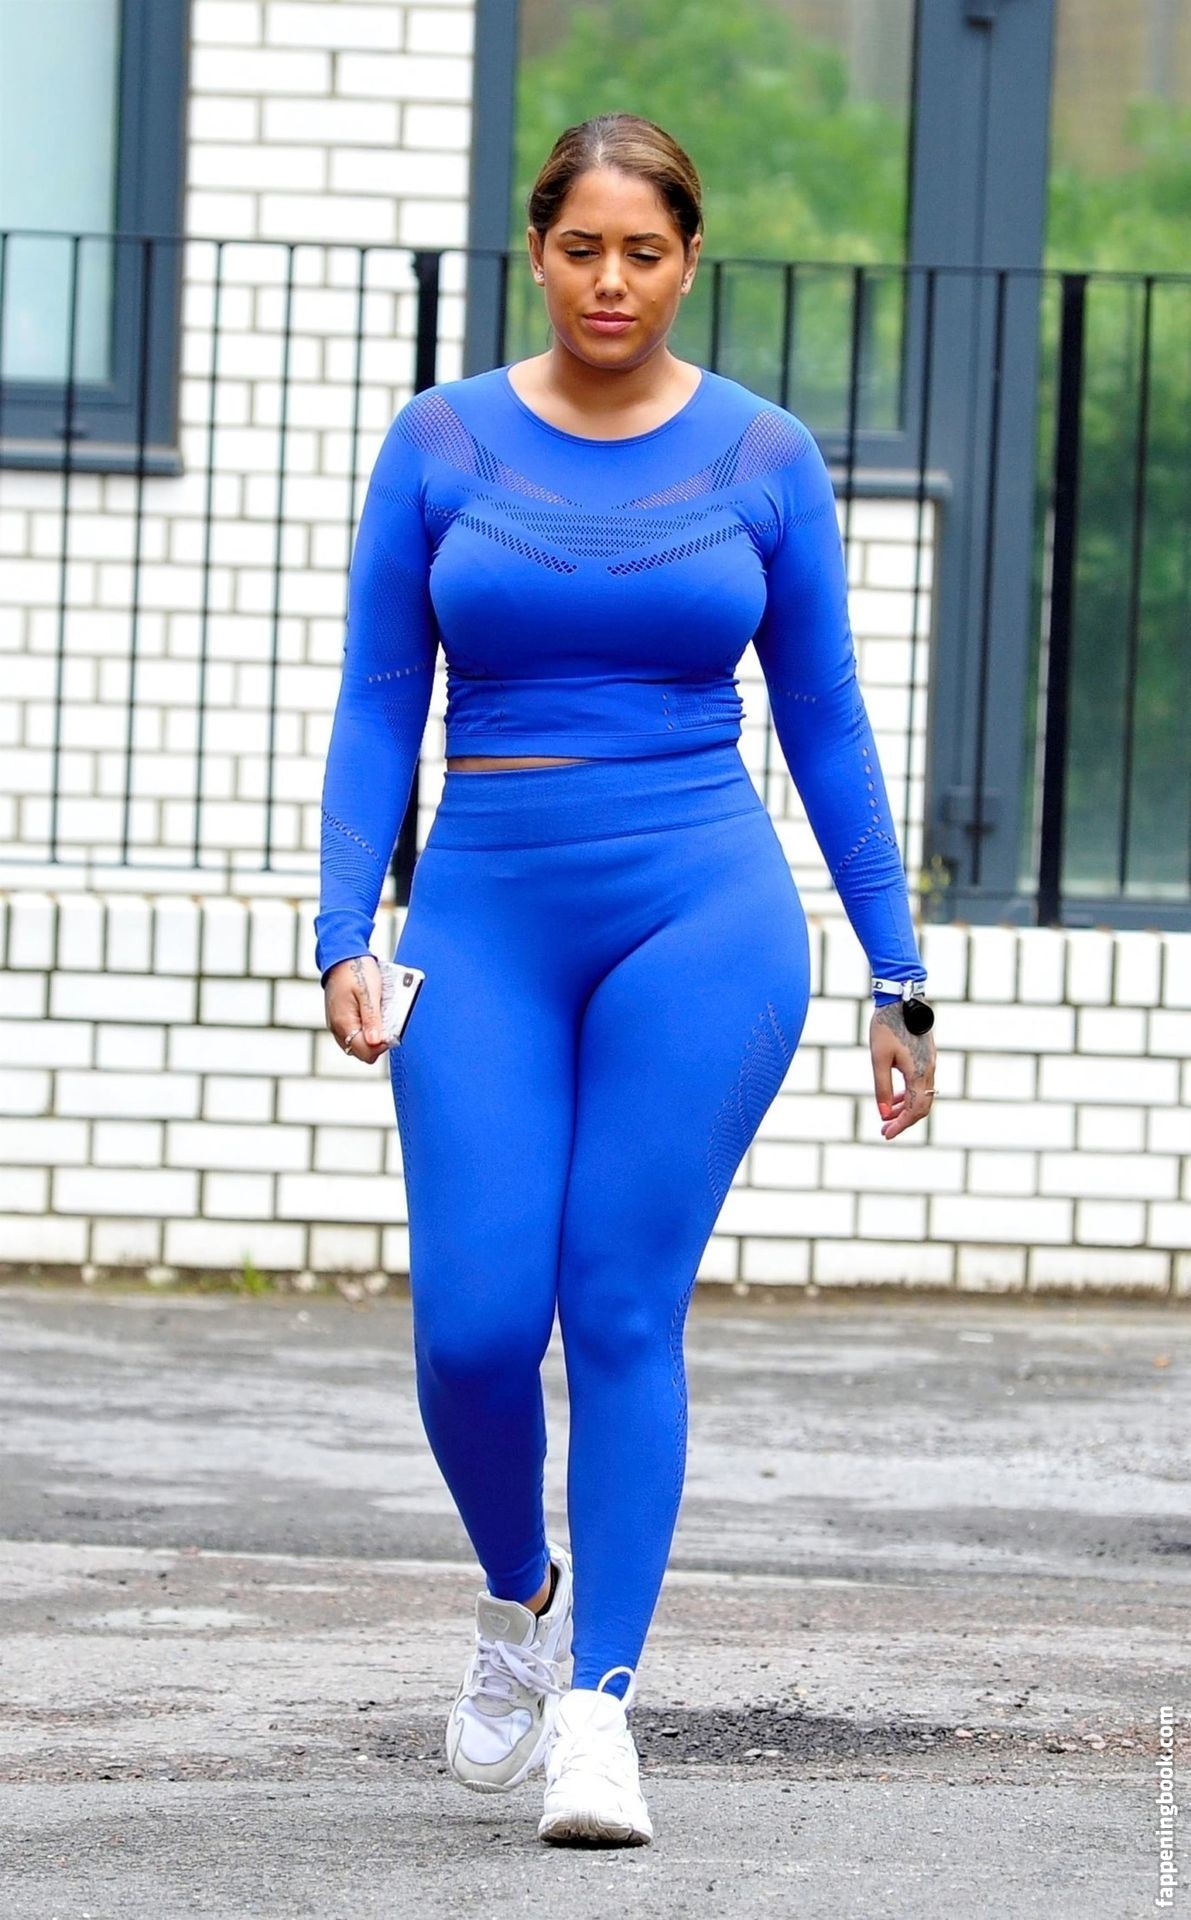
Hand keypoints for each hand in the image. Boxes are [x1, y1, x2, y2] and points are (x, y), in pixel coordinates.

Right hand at [325, 954, 388, 1062]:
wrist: (341, 955)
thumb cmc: (357, 970)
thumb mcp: (369, 993)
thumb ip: (372, 1019)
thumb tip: (375, 1042)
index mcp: (344, 1022)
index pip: (364, 1051)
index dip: (381, 1046)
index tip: (392, 1033)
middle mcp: (337, 1027)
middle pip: (361, 1051)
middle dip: (376, 1043)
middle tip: (388, 1025)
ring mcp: (337, 1024)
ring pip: (357, 1044)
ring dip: (371, 1037)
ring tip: (381, 1019)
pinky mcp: (339, 1018)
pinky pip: (354, 1033)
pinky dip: (365, 1029)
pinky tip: (373, 1016)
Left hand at [870, 1002, 936, 1139]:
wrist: (901, 999)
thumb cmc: (886, 1026)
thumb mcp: (879, 1059)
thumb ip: (882, 1088)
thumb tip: (883, 1114)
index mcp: (919, 1073)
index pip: (915, 1109)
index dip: (901, 1125)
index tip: (886, 1134)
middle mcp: (929, 1070)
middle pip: (922, 1106)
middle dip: (904, 1120)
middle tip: (885, 1130)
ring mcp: (930, 1063)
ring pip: (922, 1095)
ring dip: (905, 1108)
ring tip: (886, 1117)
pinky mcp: (926, 1056)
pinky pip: (921, 1083)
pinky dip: (909, 1094)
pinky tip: (895, 1098)